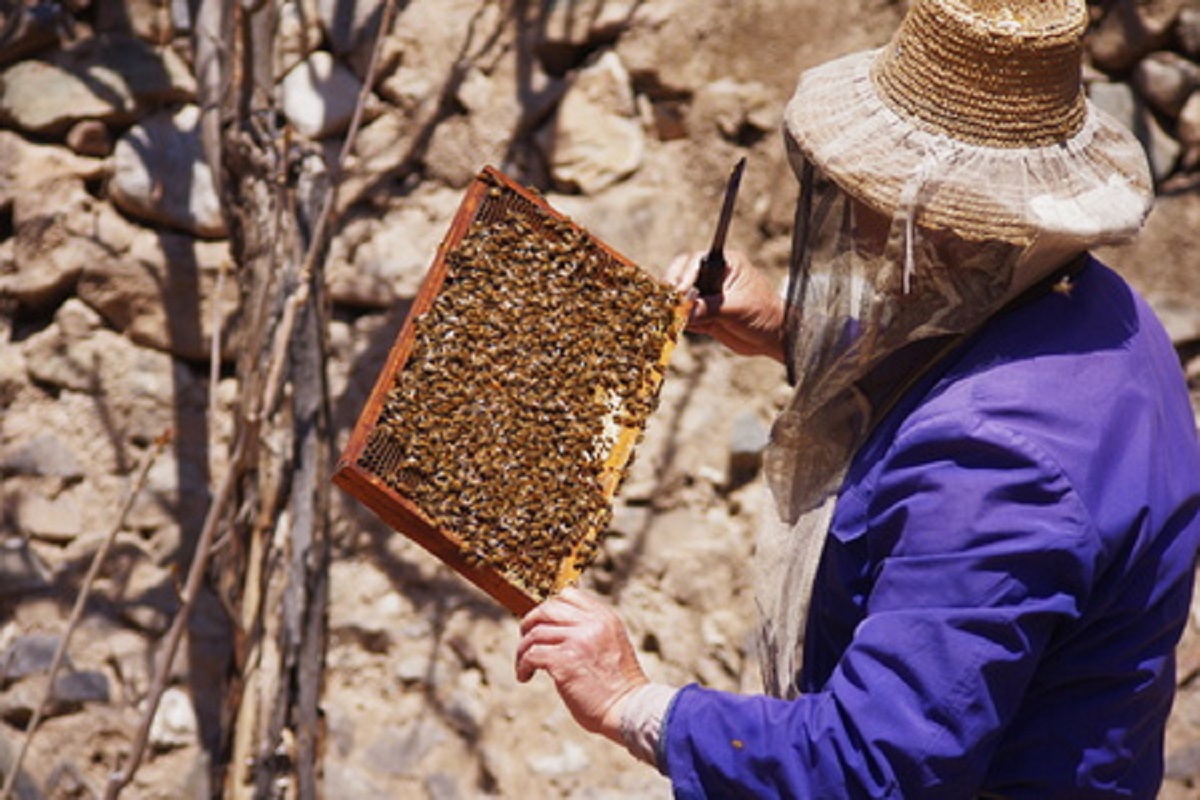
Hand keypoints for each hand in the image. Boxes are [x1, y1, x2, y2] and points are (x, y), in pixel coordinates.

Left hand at [515, 587, 647, 743]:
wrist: (630, 711)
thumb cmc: (619, 686)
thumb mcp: (611, 644)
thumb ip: (591, 631)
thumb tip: (556, 628)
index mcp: (605, 617)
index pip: (568, 595)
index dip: (548, 608)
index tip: (540, 625)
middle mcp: (592, 623)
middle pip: (546, 609)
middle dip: (529, 624)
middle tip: (525, 642)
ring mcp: (578, 640)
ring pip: (535, 633)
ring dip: (523, 650)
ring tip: (524, 667)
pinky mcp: (564, 661)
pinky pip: (531, 654)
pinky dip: (522, 666)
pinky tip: (525, 676)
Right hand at [664, 250, 785, 361]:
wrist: (773, 337)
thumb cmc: (764, 314)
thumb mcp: (738, 309)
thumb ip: (711, 308)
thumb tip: (685, 311)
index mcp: (725, 264)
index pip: (695, 262)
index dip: (683, 275)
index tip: (679, 292)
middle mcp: (712, 276)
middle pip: (681, 277)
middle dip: (673, 292)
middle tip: (669, 306)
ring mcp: (706, 295)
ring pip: (679, 298)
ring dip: (673, 308)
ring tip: (672, 320)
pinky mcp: (702, 314)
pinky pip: (682, 316)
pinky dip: (678, 322)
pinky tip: (678, 328)